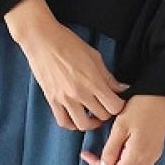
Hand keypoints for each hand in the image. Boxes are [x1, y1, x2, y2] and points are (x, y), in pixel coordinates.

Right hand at [15, 17, 130, 131]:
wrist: (42, 39)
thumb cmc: (68, 43)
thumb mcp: (94, 56)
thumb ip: (108, 76)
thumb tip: (122, 88)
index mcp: (93, 81)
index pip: (114, 106)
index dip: (119, 105)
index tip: (118, 101)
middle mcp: (80, 93)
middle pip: (102, 116)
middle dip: (107, 112)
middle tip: (106, 105)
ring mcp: (65, 99)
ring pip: (83, 125)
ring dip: (91, 123)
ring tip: (93, 115)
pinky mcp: (52, 100)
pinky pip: (64, 121)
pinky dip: (72, 124)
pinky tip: (77, 117)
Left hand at [79, 94, 164, 164]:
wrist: (162, 95)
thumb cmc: (140, 107)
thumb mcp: (120, 126)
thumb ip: (111, 149)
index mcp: (137, 155)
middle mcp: (147, 160)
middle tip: (90, 157)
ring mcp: (153, 156)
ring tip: (101, 157)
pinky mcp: (155, 150)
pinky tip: (117, 155)